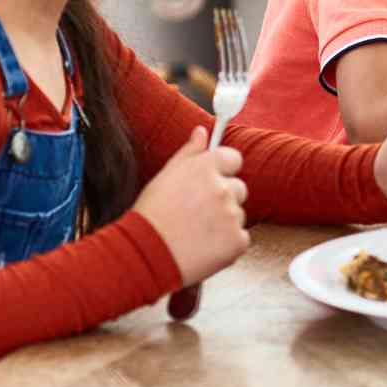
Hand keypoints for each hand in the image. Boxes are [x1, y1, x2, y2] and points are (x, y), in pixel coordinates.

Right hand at [134, 126, 249, 287]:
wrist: (146, 254)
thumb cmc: (151, 216)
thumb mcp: (165, 176)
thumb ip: (189, 152)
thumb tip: (201, 131)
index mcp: (206, 167)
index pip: (234, 158)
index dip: (223, 171)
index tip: (213, 181)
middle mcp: (223, 188)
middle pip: (238, 188)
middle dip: (223, 199)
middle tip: (197, 213)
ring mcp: (232, 215)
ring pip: (238, 215)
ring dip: (224, 223)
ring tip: (196, 232)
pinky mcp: (237, 241)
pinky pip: (240, 238)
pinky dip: (227, 244)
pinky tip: (203, 246)